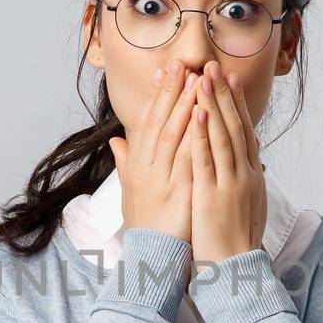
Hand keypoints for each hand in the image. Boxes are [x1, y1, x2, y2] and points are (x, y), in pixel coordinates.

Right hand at [107, 60, 198, 241]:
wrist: (152, 257)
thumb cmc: (146, 225)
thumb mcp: (130, 192)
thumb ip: (125, 163)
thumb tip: (116, 141)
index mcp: (137, 166)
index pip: (147, 123)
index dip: (157, 96)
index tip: (165, 72)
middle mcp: (146, 169)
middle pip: (160, 123)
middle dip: (171, 92)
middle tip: (182, 64)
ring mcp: (162, 180)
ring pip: (173, 136)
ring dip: (185, 106)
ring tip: (196, 81)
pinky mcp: (179, 192)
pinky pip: (189, 159)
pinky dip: (196, 136)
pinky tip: (205, 118)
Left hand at [189, 60, 265, 265]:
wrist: (236, 270)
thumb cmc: (237, 241)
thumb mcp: (250, 205)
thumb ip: (250, 177)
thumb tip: (254, 155)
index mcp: (252, 176)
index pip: (244, 132)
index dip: (237, 104)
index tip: (230, 79)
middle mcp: (245, 175)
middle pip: (235, 127)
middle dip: (224, 95)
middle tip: (215, 65)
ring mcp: (230, 184)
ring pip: (222, 136)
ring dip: (212, 104)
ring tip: (203, 77)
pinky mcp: (213, 196)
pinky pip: (206, 159)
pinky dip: (201, 134)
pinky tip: (195, 112)